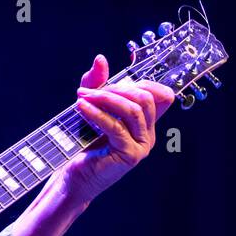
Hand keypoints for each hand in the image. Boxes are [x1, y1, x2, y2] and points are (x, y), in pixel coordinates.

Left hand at [58, 53, 174, 203]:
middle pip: (145, 98)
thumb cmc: (83, 142)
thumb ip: (97, 83)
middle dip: (116, 89)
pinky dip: (96, 113)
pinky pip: (116, 127)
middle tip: (88, 90)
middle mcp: (148, 134)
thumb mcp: (91, 106)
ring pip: (133, 110)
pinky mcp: (129, 155)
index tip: (112, 82)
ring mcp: (142, 146)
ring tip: (82, 97)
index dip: (142, 82)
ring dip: (105, 98)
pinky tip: (80, 107)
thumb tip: (101, 58)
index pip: (162, 94)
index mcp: (145, 123)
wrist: (74, 176)